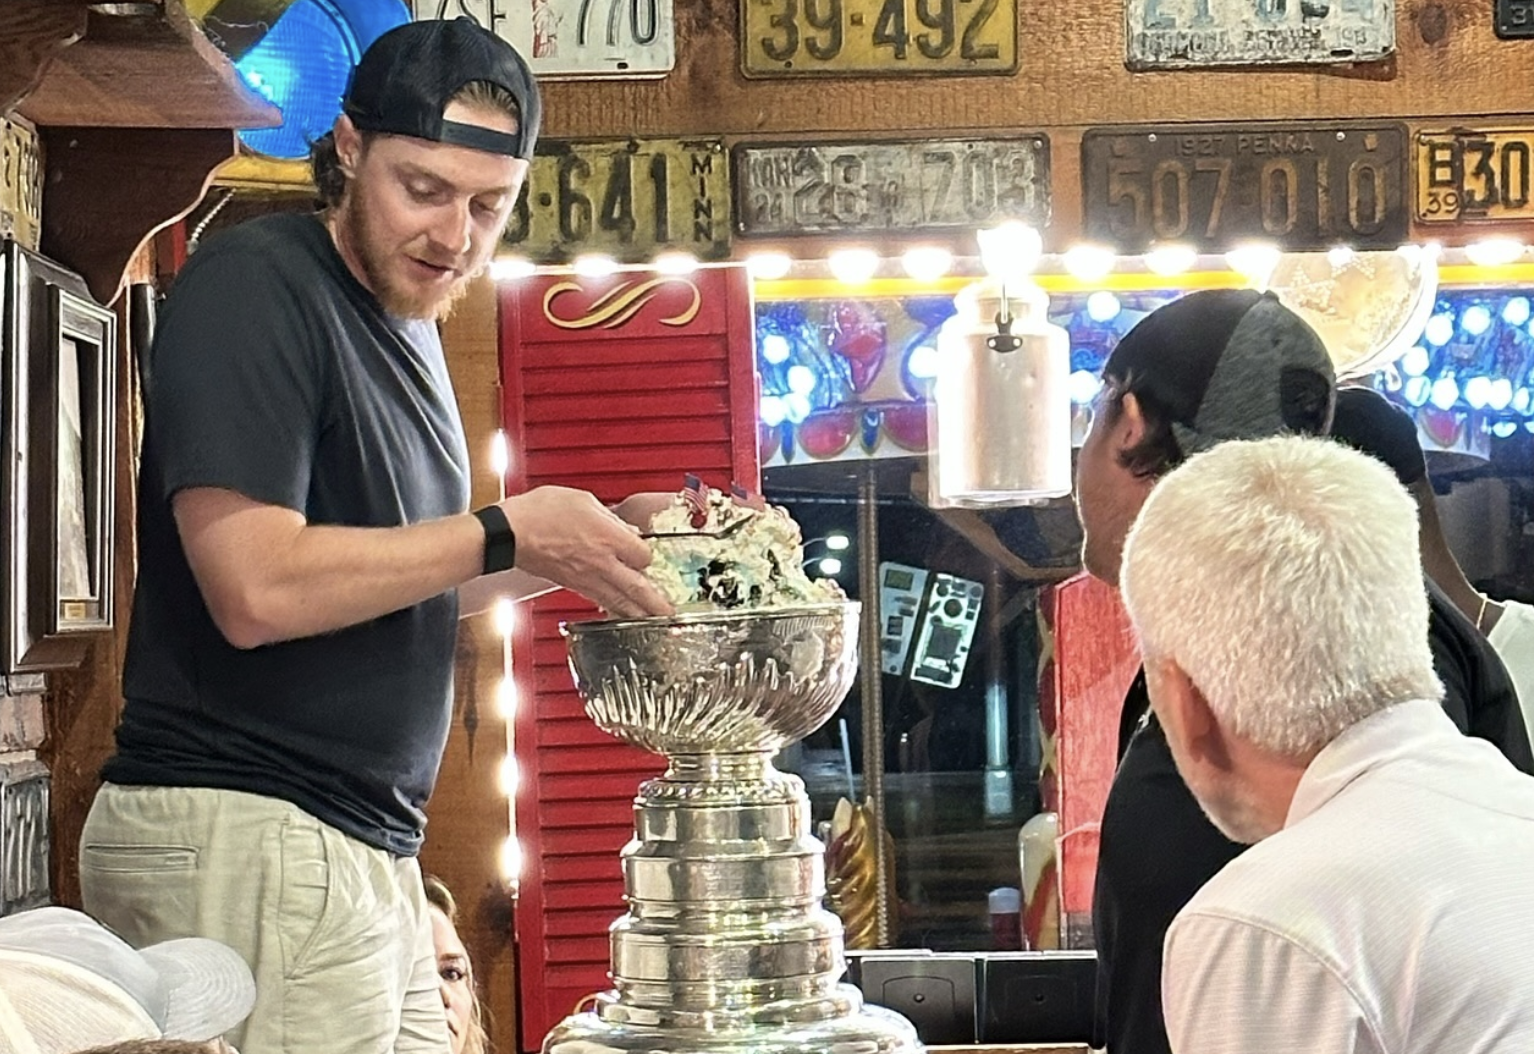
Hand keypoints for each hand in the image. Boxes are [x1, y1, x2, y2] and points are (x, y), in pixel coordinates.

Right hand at [498, 486, 673, 618]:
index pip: (643, 555)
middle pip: (637, 587)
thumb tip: (624, 527)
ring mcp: (587, 578)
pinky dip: (614, 609)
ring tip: (653, 620)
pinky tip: (620, 612)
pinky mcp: (573, 586)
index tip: (649, 554)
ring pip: (619, 600)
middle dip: (656, 602)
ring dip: (639, 613)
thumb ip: (608, 516)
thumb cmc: (541, 512)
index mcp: (607, 537)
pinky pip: (600, 601)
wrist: (510, 534)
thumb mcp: (583, 500)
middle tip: (671, 612)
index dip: (649, 555)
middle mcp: (601, 562)